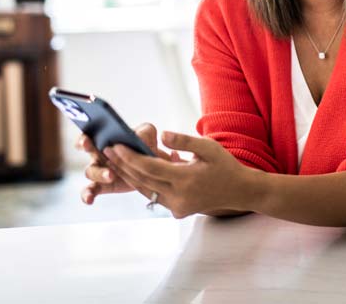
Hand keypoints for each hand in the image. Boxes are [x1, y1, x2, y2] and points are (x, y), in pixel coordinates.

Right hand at [76, 123, 179, 204]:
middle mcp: (98, 153)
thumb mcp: (148, 133)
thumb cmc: (146, 144)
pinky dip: (87, 195)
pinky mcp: (103, 185)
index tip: (86, 140)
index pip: (89, 134)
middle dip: (88, 149)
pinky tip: (89, 200)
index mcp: (105, 138)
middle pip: (88, 150)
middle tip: (99, 150)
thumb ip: (144, 132)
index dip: (84, 136)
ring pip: (91, 172)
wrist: (153, 164)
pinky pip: (89, 191)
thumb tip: (138, 138)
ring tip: (111, 176)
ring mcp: (99, 170)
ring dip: (100, 173)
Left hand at [102, 131, 257, 217]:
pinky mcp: (177, 211)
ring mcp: (177, 207)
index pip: (149, 168)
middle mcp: (178, 197)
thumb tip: (162, 134)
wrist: (238, 191)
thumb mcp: (208, 147)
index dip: (129, 157)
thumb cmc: (224, 165)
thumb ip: (184, 141)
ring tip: (114, 160)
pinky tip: (134, 171)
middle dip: (123, 165)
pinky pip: (155, 196)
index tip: (115, 145)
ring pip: (145, 190)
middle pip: (142, 180)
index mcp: (185, 179)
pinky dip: (143, 183)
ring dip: (129, 175)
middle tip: (106, 150)